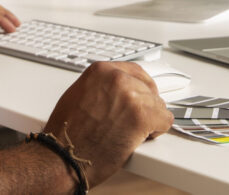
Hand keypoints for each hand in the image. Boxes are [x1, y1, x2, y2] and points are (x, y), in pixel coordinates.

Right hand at [43, 61, 172, 187]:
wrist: (63, 157)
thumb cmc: (66, 134)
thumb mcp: (79, 94)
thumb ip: (101, 87)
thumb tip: (116, 90)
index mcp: (101, 71)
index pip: (135, 72)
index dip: (139, 89)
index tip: (139, 99)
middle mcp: (117, 78)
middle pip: (148, 88)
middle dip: (144, 106)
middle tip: (132, 122)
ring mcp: (131, 96)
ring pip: (158, 104)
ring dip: (149, 120)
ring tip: (130, 132)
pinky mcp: (142, 116)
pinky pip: (165, 120)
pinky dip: (157, 131)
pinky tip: (140, 137)